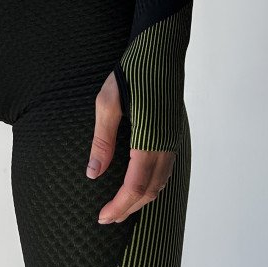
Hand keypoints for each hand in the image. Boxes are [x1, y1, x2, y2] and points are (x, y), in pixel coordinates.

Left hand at [86, 70, 175, 222]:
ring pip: (161, 182)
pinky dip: (152, 184)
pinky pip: (166, 168)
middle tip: (107, 217)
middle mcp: (166, 144)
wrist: (162, 48)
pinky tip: (138, 181)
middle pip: (151, 191)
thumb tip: (93, 173)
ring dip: (142, 199)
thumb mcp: (107, 103)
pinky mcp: (173, 132)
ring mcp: (173, 139)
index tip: (102, 218)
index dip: (119, 207)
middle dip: (129, 209)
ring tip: (121, 205)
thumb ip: (102, 141)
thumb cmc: (132, 71)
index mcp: (149, 140)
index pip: (135, 188)